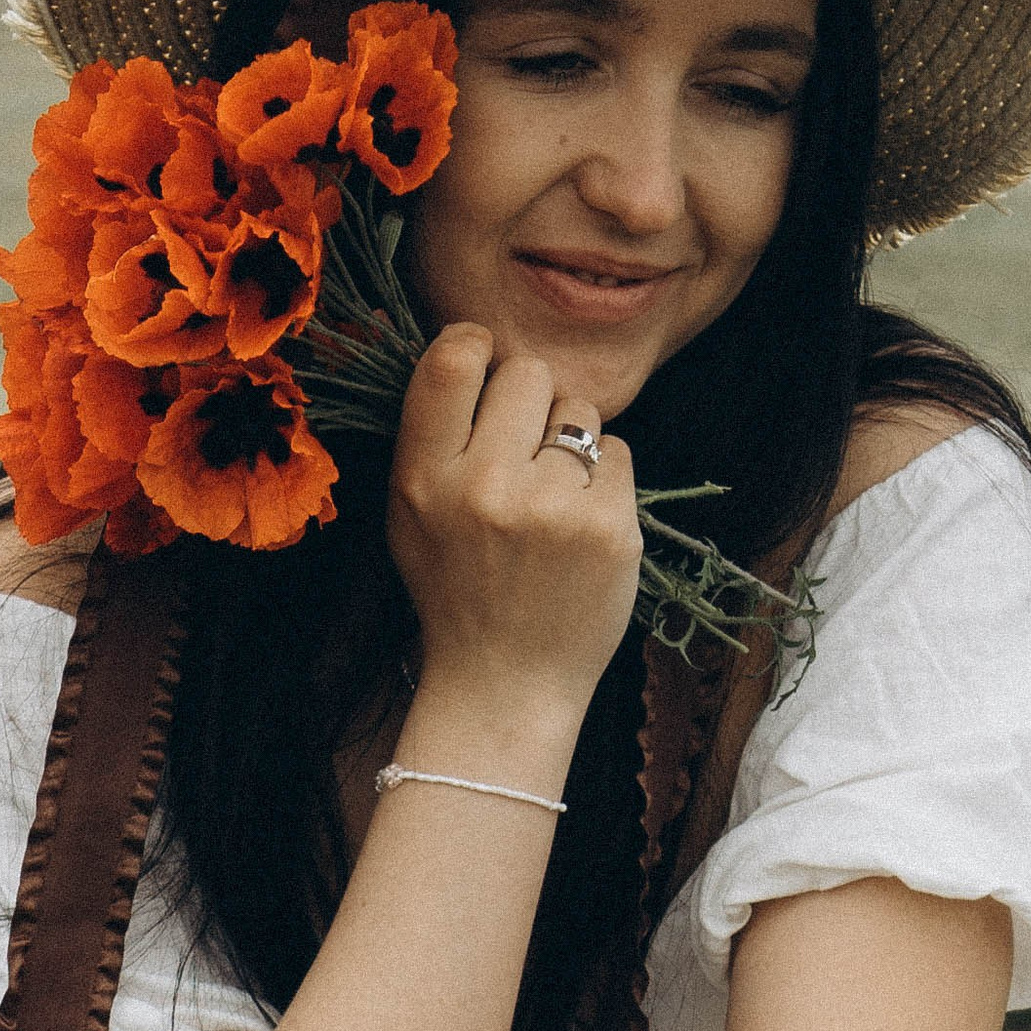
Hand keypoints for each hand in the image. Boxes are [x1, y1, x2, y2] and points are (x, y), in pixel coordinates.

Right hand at [385, 328, 641, 731]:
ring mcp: (550, 508)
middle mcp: (483, 487)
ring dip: (572, 442)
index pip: (451, 361)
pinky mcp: (608, 528)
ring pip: (579, 410)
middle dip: (532, 400)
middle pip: (527, 373)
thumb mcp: (411, 516)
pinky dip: (606, 483)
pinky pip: (619, 453)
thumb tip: (472, 349)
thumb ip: (431, 438)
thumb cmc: (457, 592)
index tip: (486, 365)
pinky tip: (582, 526)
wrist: (505, 683)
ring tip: (553, 498)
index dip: (476, 346)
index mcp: (423, 479)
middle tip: (526, 452)